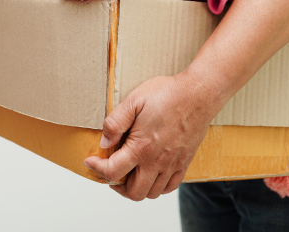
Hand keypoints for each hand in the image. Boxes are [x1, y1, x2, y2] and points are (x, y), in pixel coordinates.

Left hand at [83, 72, 218, 200]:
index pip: (112, 172)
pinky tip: (150, 174)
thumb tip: (103, 142)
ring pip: (151, 193)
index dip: (97, 169)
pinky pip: (170, 187)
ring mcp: (172, 164)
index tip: (90, 162)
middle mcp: (157, 162)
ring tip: (129, 174)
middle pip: (133, 192)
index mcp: (141, 148)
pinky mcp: (184, 163)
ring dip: (136, 188)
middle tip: (110, 172)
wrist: (198, 94)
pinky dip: (157, 187)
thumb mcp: (134, 100)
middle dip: (116, 186)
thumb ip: (115, 122)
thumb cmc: (167, 94)